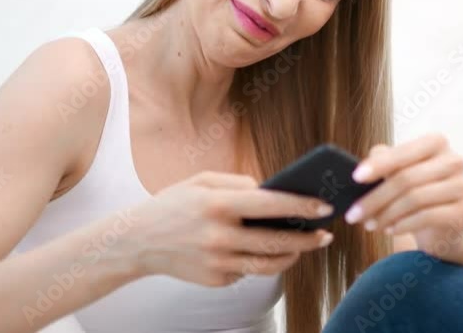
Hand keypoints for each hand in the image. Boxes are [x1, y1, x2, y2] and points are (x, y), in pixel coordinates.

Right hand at [126, 171, 335, 286]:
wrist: (137, 241)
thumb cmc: (174, 205)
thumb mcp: (202, 181)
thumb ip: (239, 183)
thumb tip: (274, 192)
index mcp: (218, 203)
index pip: (272, 205)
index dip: (303, 206)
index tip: (325, 208)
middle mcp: (220, 235)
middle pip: (277, 240)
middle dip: (307, 239)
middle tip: (325, 235)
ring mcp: (218, 261)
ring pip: (269, 263)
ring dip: (292, 256)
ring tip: (303, 247)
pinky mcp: (216, 279)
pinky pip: (248, 271)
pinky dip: (260, 261)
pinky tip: (266, 252)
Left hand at [346, 133, 462, 264]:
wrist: (443, 224)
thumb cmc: (416, 191)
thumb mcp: (398, 172)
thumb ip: (383, 161)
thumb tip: (364, 167)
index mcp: (436, 143)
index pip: (404, 152)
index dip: (379, 165)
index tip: (356, 178)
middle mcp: (454, 160)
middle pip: (407, 178)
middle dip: (375, 198)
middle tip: (354, 214)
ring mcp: (462, 186)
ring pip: (415, 199)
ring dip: (386, 214)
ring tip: (370, 224)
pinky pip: (428, 217)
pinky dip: (404, 225)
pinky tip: (390, 230)